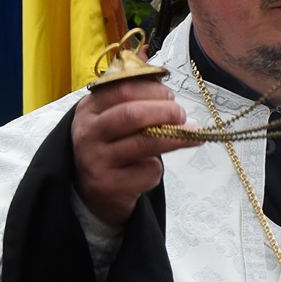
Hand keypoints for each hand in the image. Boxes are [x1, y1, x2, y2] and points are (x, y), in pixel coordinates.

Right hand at [71, 75, 198, 225]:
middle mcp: (88, 133)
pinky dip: (157, 168)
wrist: (92, 190)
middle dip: (166, 111)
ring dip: (176, 137)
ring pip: (145, 143)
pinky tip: (150, 168)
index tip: (170, 96)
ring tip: (192, 135)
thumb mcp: (112, 119)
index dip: (153, 90)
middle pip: (132, 115)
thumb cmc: (111, 147)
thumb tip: (171, 96)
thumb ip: (135, 103)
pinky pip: (148, 170)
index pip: (122, 90)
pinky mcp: (110, 185)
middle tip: (182, 115)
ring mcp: (96, 160)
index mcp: (89, 110)